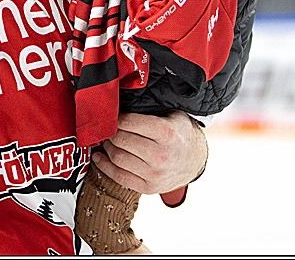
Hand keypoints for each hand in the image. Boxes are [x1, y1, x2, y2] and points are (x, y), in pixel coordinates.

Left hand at [91, 111, 207, 194]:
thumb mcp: (173, 115)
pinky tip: (100, 157)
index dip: (117, 118)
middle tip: (108, 128)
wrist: (195, 161)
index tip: (114, 116)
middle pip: (120, 140)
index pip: (128, 122)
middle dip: (110, 132)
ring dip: (107, 147)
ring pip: (117, 157)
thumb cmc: (180, 134)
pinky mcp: (149, 188)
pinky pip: (119, 176)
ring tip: (107, 140)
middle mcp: (161, 155)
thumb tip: (120, 105)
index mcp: (167, 133)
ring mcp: (155, 174)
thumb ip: (150, 110)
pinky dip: (104, 166)